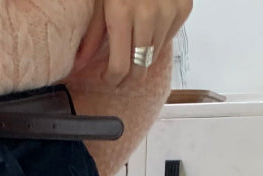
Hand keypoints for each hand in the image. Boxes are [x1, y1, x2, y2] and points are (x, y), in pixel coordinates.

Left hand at [70, 0, 191, 88]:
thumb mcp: (100, 1)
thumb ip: (91, 34)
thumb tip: (79, 64)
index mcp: (121, 14)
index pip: (120, 67)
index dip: (112, 80)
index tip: (108, 79)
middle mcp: (147, 15)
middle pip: (139, 67)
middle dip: (128, 77)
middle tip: (120, 76)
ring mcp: (168, 12)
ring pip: (154, 56)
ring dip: (142, 58)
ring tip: (133, 47)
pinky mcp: (183, 8)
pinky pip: (169, 38)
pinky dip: (158, 39)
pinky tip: (148, 29)